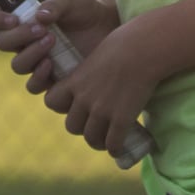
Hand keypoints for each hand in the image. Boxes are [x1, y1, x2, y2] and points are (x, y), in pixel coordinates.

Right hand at [0, 0, 118, 94]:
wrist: (111, 30)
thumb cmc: (86, 11)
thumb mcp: (72, 1)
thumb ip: (55, 4)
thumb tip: (39, 16)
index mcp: (22, 20)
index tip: (11, 19)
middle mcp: (24, 43)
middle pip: (2, 44)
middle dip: (17, 36)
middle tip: (41, 29)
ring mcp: (36, 63)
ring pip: (18, 66)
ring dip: (30, 55)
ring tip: (51, 42)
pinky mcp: (52, 82)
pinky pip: (35, 87)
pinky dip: (39, 77)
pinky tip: (52, 65)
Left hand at [38, 19, 159, 158]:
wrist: (142, 49)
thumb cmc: (123, 45)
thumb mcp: (97, 56)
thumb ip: (91, 73)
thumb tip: (97, 79)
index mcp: (74, 81)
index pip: (51, 101)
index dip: (62, 106)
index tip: (74, 104)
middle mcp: (84, 98)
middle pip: (71, 126)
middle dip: (82, 127)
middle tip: (95, 126)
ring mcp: (101, 110)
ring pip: (91, 139)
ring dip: (98, 142)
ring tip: (107, 141)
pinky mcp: (121, 119)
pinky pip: (112, 143)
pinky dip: (115, 148)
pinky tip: (119, 147)